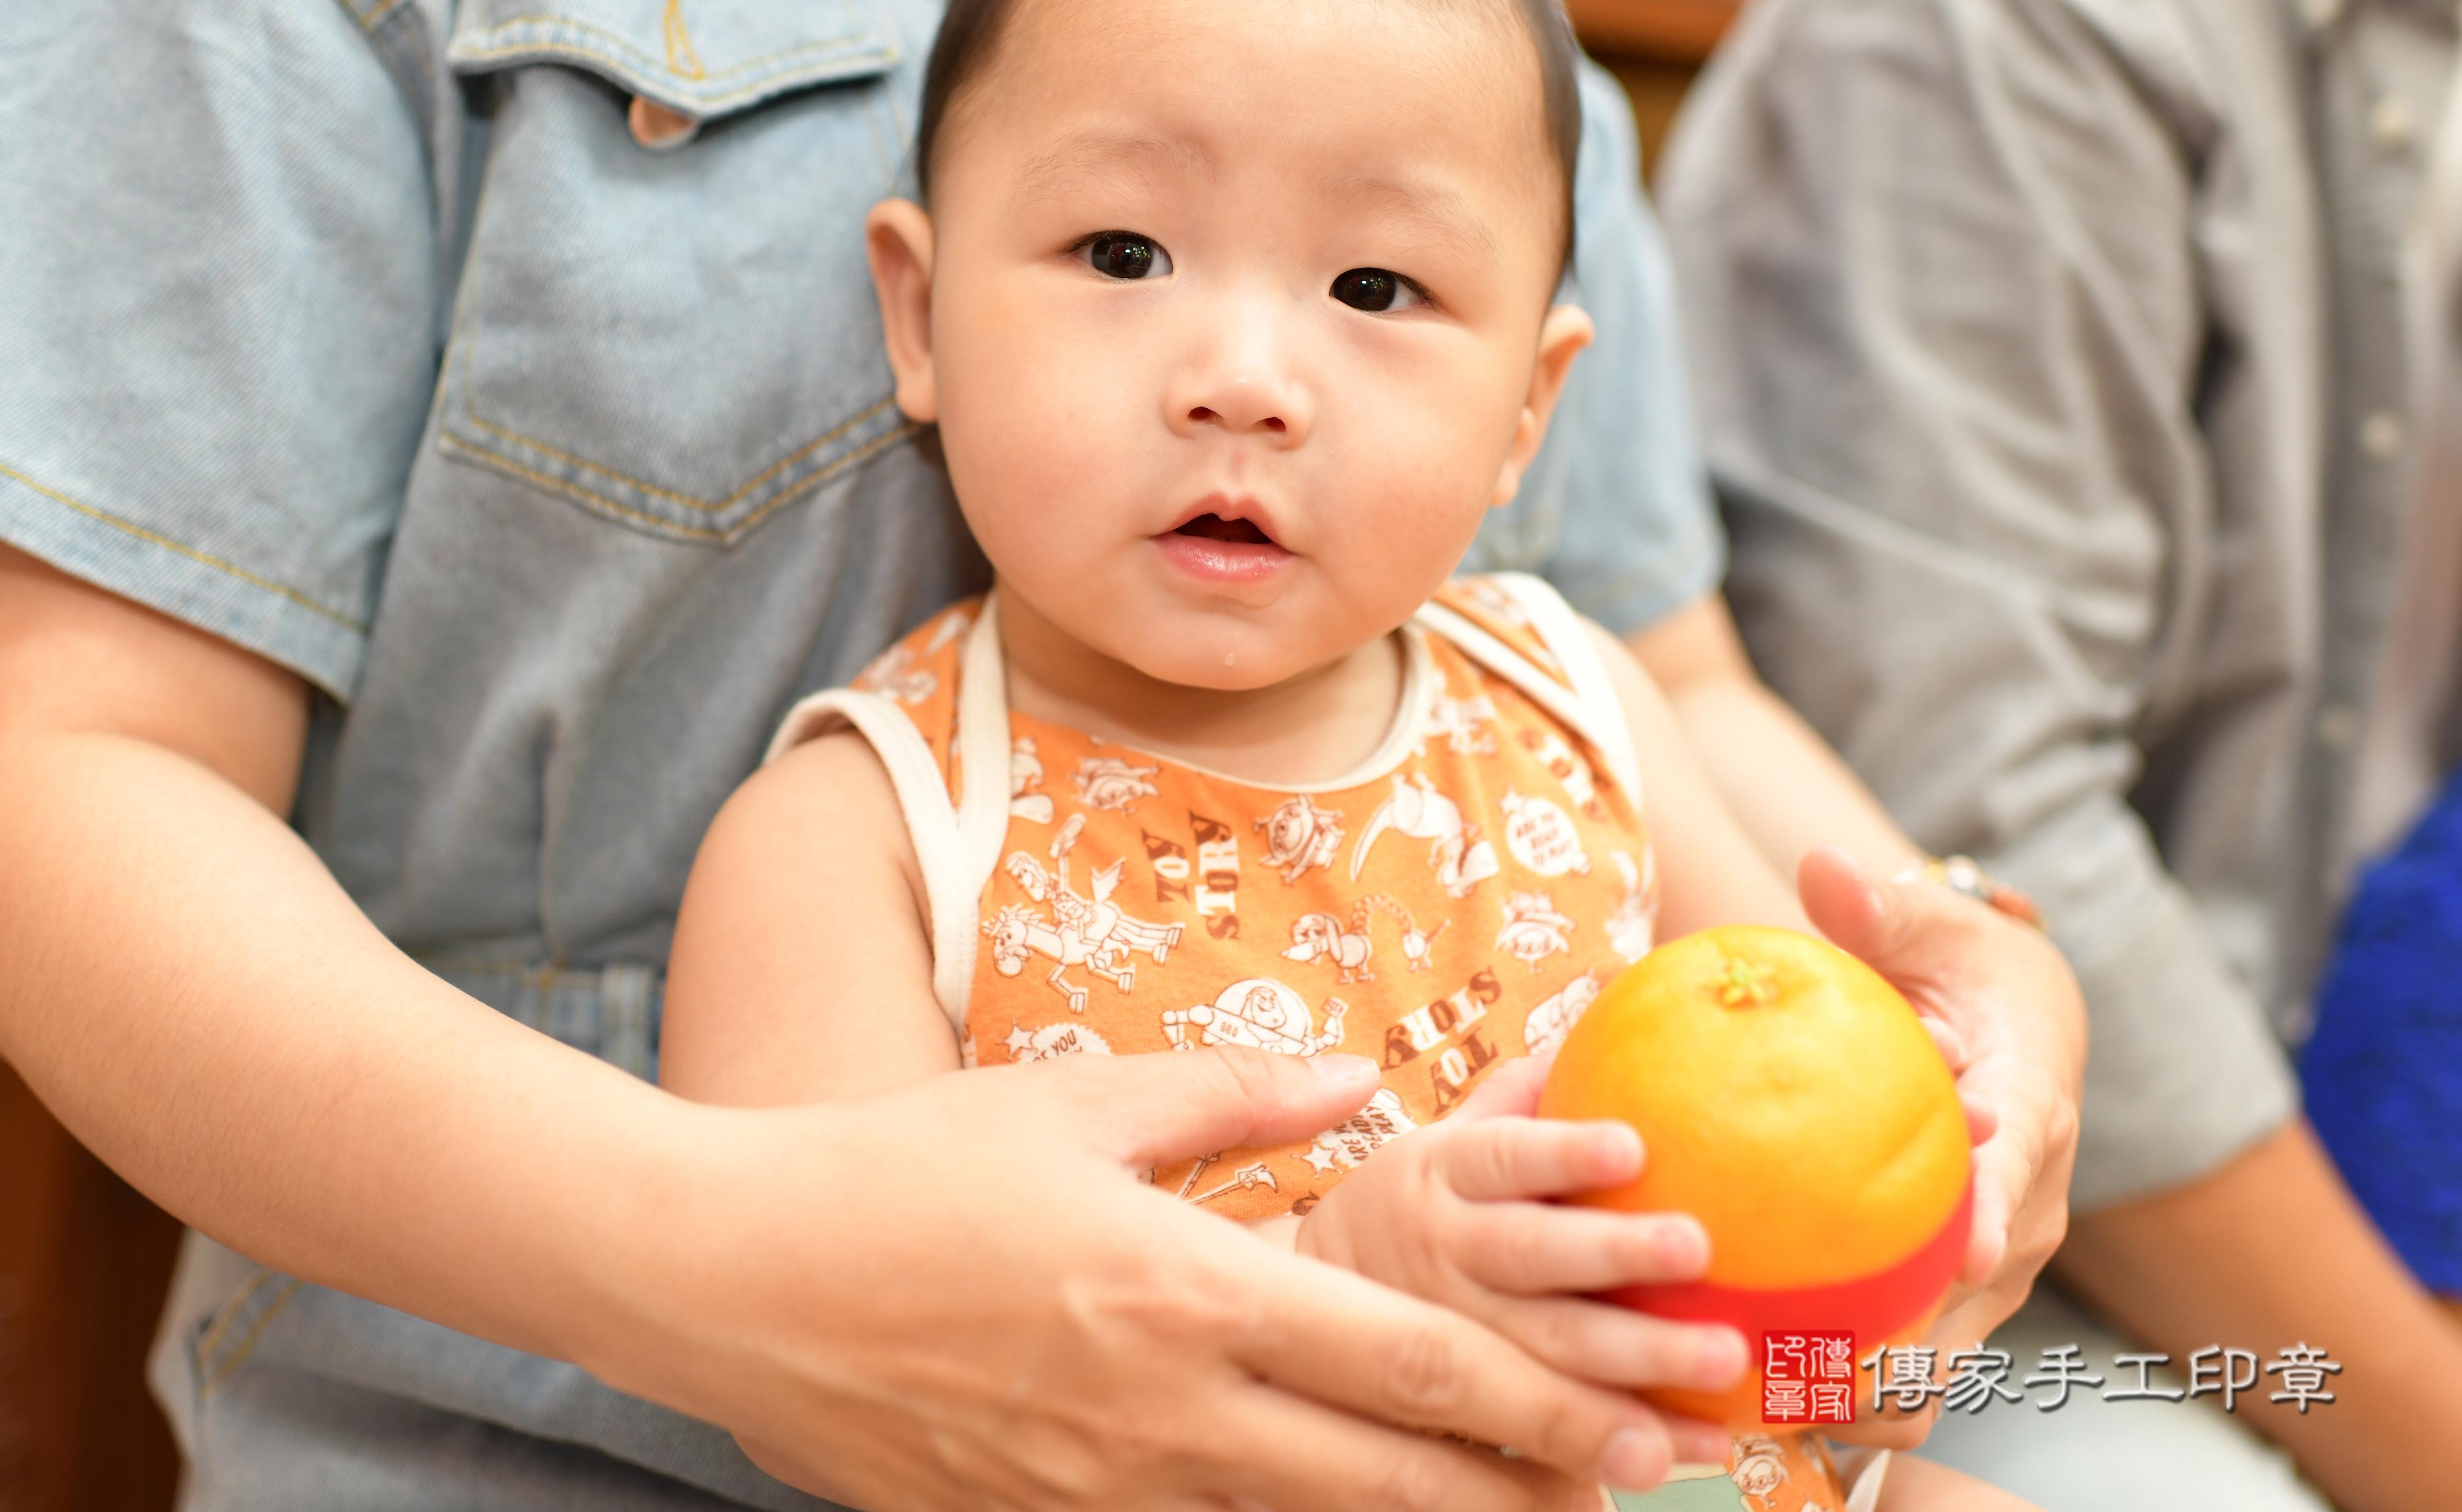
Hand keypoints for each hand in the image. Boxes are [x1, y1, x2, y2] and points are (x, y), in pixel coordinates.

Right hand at [611, 1048, 1692, 1510]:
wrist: (745, 1279)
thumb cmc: (912, 1167)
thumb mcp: (1083, 1102)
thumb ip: (1238, 1098)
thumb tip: (1356, 1082)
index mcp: (1190, 1292)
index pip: (1411, 1368)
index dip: (1543, 1403)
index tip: (1638, 1422)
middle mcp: (1168, 1415)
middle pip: (1396, 1487)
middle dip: (1532, 1494)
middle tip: (1637, 1487)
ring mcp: (1111, 1490)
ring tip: (1524, 1511)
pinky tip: (1342, 1509)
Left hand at [1797, 846, 2085, 1444]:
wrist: (2016, 1020)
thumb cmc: (1968, 964)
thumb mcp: (1935, 925)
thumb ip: (1884, 908)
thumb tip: (1825, 868)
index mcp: (2033, 1108)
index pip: (2017, 1163)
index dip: (1993, 1209)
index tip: (1965, 1252)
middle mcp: (2027, 1204)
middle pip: (1977, 1298)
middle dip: (1909, 1350)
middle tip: (1810, 1373)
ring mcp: (1995, 1261)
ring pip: (1942, 1356)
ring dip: (1870, 1394)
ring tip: (1769, 1414)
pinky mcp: (1955, 1290)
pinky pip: (1905, 1355)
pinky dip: (1847, 1385)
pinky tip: (1754, 1400)